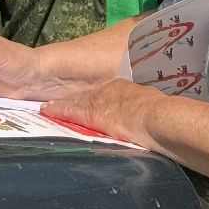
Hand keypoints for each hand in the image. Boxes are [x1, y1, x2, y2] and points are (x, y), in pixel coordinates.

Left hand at [42, 79, 162, 147]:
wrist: (157, 117)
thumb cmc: (160, 114)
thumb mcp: (152, 106)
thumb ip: (143, 110)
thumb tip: (148, 118)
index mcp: (124, 89)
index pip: (103, 94)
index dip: (94, 99)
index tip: (87, 102)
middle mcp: (109, 91)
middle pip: (87, 96)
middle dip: (74, 100)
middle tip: (58, 102)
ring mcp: (99, 101)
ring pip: (75, 102)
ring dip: (62, 105)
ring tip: (48, 107)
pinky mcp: (92, 114)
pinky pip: (70, 111)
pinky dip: (58, 111)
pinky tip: (48, 111)